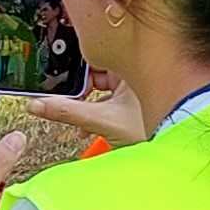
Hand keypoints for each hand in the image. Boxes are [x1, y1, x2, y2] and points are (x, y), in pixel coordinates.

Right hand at [26, 69, 146, 148]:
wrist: (172, 152)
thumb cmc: (151, 131)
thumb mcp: (102, 120)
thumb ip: (67, 112)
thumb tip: (37, 104)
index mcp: (131, 67)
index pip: (94, 57)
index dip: (74, 67)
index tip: (58, 77)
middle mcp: (134, 75)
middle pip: (93, 74)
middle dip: (79, 91)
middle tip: (67, 100)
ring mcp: (134, 91)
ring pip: (99, 90)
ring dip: (86, 105)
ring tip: (80, 119)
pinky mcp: (132, 105)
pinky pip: (107, 101)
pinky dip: (96, 112)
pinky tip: (90, 127)